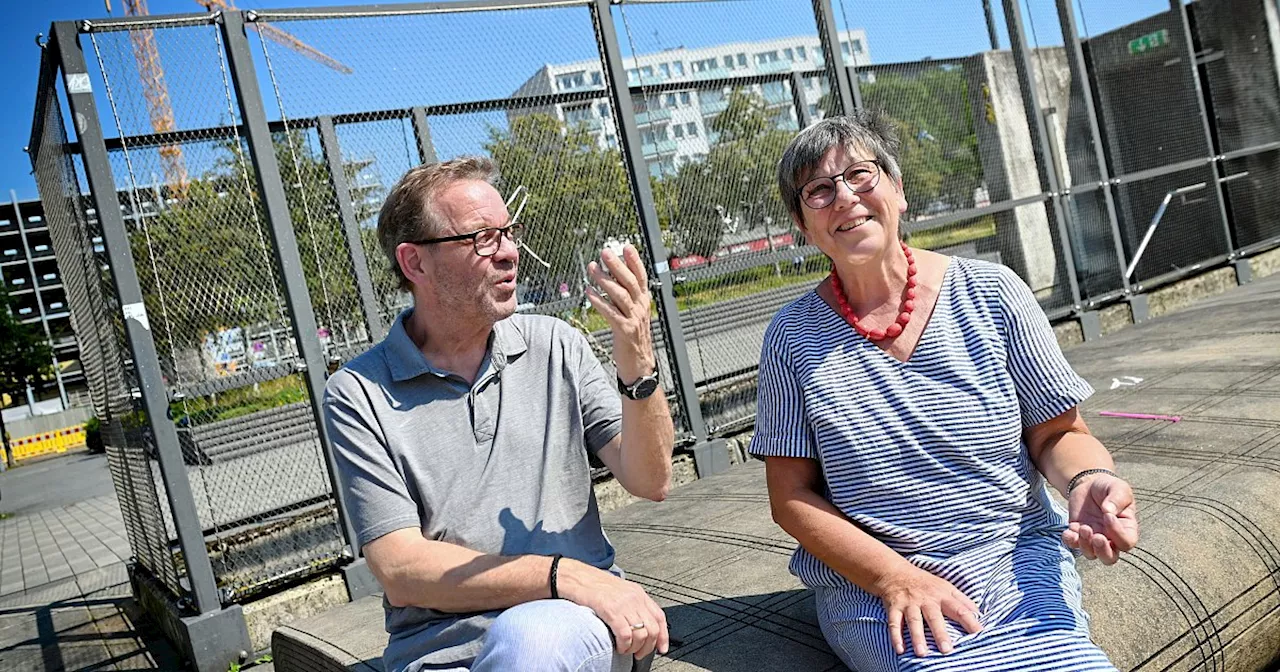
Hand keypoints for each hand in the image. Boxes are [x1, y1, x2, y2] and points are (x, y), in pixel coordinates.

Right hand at [558, 558, 669, 658]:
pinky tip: (618, 647)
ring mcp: (623, 603)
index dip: (663, 636)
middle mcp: (634, 597)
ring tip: (626, 650)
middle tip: (638, 654)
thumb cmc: (592, 585)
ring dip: (634, 648)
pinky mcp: (610, 609)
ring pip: (641, 634)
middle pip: (653, 629)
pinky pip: (625, 634)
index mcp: (638, 593)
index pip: (660, 617)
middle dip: (648, 647)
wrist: (574, 576)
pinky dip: (624, 646)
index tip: (661, 648)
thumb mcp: (619, 592)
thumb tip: (639, 625)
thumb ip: (631, 605)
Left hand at [587, 243, 654, 382]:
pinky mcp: (624, 331)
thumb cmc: (632, 337)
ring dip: (604, 280)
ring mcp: (634, 319)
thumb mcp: (634, 313)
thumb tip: (615, 276)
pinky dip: (599, 301)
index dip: (635, 261)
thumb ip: (627, 296)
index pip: (641, 277)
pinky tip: (589, 292)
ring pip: (619, 295)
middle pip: (629, 282)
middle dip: (617, 265)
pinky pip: (610, 312)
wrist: (639, 364)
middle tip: (605, 252)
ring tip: (591, 268)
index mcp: (644, 301)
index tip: (626, 247)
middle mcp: (641, 308)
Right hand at [874, 565, 982, 656]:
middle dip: (940, 633)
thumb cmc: (925, 583)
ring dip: (917, 637)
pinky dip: (895, 636)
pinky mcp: (894, 607)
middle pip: (934, 617)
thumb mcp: (946, 586)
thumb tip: (979, 614)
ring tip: (922, 653)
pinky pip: (894, 623)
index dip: (970, 621)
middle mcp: (926, 600)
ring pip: (914, 621)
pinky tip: (900, 650)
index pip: (959, 609)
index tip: (979, 634)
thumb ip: (962, 601)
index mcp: (942, 596)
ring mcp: (909, 603)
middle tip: (947, 650)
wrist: (895, 572)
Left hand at [1063, 473, 1138, 563]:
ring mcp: (1093, 537)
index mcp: (1126, 528)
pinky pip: (1072, 544)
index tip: (1108, 515)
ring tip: (1083, 528)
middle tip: (1096, 536)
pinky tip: (1069, 531)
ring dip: (1085, 545)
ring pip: (1091, 555)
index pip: (1126, 542)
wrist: (1089, 484)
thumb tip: (1108, 511)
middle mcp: (1111, 538)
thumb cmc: (1109, 488)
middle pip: (1109, 558)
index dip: (1118, 534)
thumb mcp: (1119, 488)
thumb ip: (1117, 499)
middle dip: (1102, 552)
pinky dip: (1070, 541)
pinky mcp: (1077, 533)